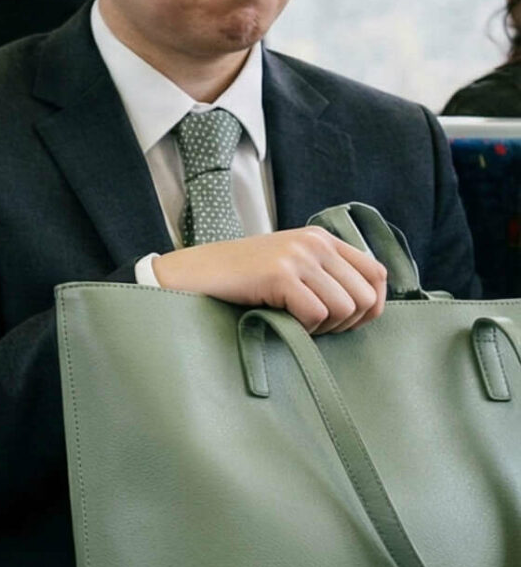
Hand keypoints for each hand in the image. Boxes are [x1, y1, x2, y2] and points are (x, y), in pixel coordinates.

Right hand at [148, 228, 388, 334]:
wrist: (190, 275)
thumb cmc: (238, 280)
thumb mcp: (288, 267)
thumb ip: (324, 274)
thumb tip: (367, 306)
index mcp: (321, 238)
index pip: (377, 273)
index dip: (371, 305)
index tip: (346, 321)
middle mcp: (314, 243)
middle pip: (365, 296)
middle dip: (347, 323)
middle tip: (316, 328)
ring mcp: (297, 257)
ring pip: (344, 308)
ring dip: (324, 328)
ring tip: (296, 323)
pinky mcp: (280, 274)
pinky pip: (316, 314)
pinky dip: (303, 328)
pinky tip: (282, 322)